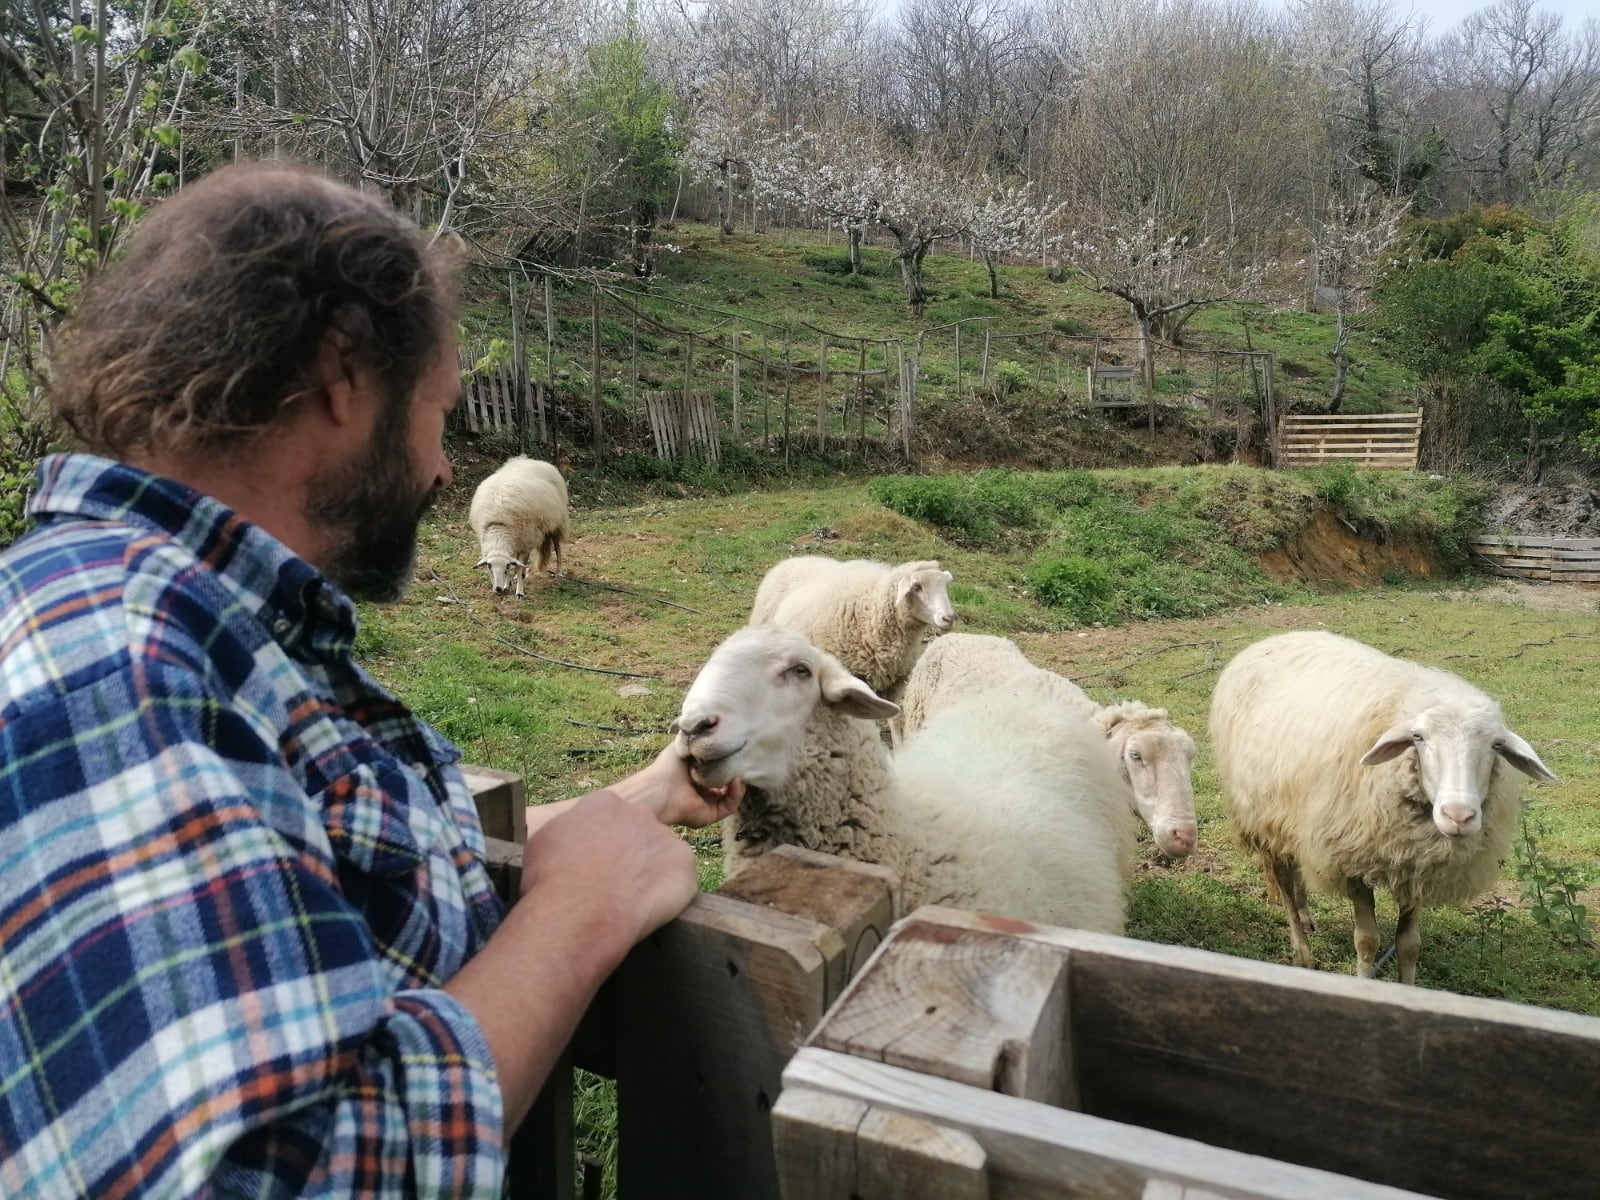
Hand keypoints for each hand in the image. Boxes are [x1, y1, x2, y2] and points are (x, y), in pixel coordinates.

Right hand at [518, 789, 698, 946]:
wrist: (577, 911)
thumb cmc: (550, 881)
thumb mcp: (542, 842)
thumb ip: (564, 830)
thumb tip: (567, 837)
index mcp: (604, 803)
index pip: (612, 818)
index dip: (604, 844)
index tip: (596, 865)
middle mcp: (639, 812)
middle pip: (639, 832)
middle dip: (630, 855)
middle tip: (616, 885)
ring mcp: (665, 836)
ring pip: (662, 856)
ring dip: (651, 874)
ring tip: (630, 902)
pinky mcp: (685, 864)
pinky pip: (681, 879)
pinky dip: (670, 894)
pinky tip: (649, 910)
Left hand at [608, 743, 744, 828]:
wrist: (660, 788)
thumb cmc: (668, 765)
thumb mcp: (686, 743)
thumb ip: (701, 738)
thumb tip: (715, 729)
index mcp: (695, 774)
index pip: (718, 768)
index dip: (727, 760)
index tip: (735, 750)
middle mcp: (702, 790)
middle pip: (727, 782)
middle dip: (735, 771)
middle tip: (741, 760)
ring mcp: (707, 803)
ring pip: (731, 794)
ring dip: (738, 782)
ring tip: (738, 770)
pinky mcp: (711, 814)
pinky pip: (730, 805)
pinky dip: (735, 793)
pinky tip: (735, 781)